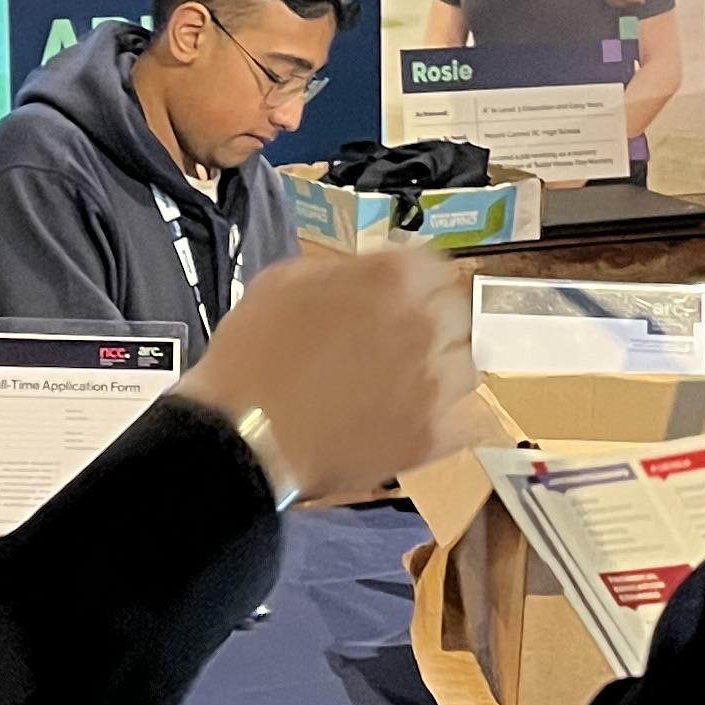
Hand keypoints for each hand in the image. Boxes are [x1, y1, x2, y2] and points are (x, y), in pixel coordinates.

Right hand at [184, 235, 476, 504]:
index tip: (402, 298)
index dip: (415, 283)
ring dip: (439, 373)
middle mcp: (426, 323)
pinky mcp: (434, 436)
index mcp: (392, 278)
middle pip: (456, 315)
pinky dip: (441, 422)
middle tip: (395, 346)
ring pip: (463, 368)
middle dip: (430, 326)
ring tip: (400, 389)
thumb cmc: (251, 357)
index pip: (436, 266)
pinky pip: (462, 422)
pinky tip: (409, 423)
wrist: (240, 438)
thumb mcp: (282, 283)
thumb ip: (343, 271)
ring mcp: (435, 383)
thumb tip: (370, 273)